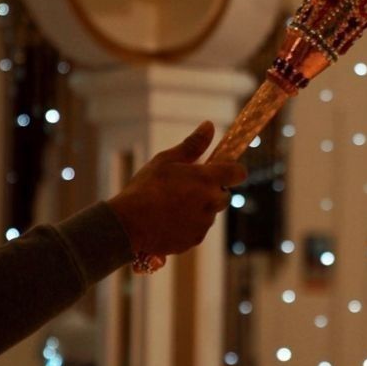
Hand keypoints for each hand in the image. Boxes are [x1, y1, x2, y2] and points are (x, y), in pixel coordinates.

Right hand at [109, 122, 245, 256]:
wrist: (128, 223)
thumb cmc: (146, 187)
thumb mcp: (167, 160)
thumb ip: (193, 144)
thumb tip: (210, 125)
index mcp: (207, 179)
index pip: (238, 173)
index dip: (233, 170)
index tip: (222, 169)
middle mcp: (211, 202)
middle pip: (224, 195)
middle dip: (211, 191)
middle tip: (186, 187)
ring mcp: (204, 224)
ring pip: (209, 213)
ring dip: (199, 208)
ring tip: (171, 205)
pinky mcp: (194, 240)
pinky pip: (198, 230)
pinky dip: (188, 225)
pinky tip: (168, 220)